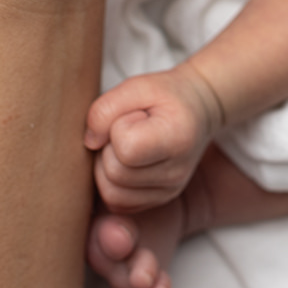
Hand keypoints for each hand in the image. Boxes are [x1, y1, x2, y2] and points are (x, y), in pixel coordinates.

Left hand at [85, 64, 224, 211]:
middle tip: (128, 127)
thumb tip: (89, 142)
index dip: (117, 126)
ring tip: (126, 143)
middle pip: (114, 173)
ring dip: (107, 166)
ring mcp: (168, 192)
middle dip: (109, 147)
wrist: (197, 110)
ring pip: (111, 193)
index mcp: (177, 139)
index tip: (134, 114)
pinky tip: (126, 161)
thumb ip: (106, 108)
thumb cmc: (168, 95)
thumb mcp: (138, 85)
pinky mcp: (157, 201)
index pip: (125, 148)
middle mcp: (176, 173)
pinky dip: (112, 182)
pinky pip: (116, 203)